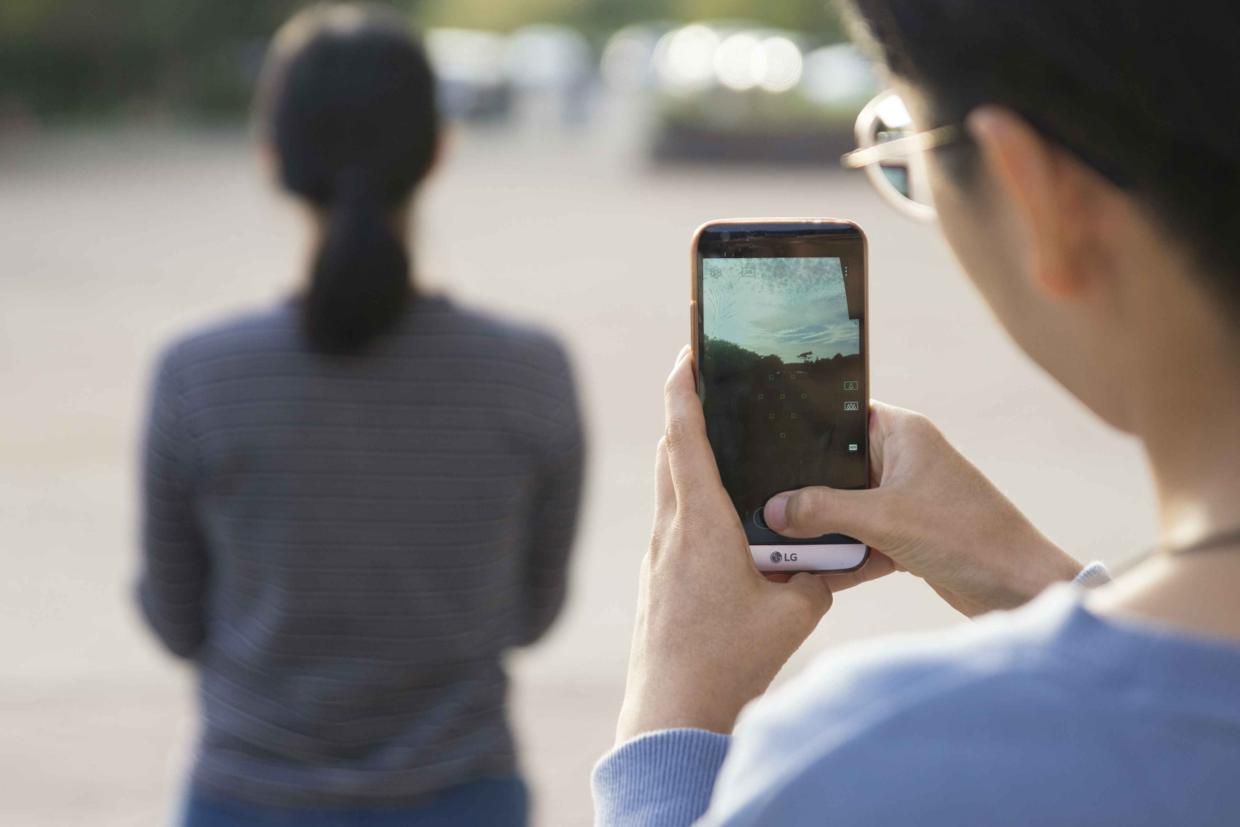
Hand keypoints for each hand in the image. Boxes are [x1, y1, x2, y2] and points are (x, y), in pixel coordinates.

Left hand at [615, 348, 874, 743]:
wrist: (671, 711)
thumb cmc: (730, 661)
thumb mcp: (795, 615)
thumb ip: (816, 577)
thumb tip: (826, 563)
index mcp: (702, 525)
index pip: (684, 437)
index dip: (683, 388)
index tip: (687, 353)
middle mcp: (671, 531)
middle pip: (670, 453)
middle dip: (687, 414)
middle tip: (710, 386)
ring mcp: (656, 556)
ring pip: (668, 488)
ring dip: (687, 459)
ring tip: (723, 450)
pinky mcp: (655, 580)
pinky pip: (671, 523)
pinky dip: (689, 502)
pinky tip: (718, 522)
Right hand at [763, 402, 1082, 615]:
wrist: (1019, 589)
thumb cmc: (966, 537)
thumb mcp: (884, 520)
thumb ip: (823, 510)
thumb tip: (772, 509)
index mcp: (901, 433)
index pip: (836, 415)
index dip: (799, 430)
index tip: (759, 444)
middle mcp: (901, 459)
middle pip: (833, 467)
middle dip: (801, 491)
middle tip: (758, 503)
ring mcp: (902, 498)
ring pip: (842, 507)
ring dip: (819, 529)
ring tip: (779, 545)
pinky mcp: (906, 533)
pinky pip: (858, 537)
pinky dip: (840, 554)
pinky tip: (812, 572)